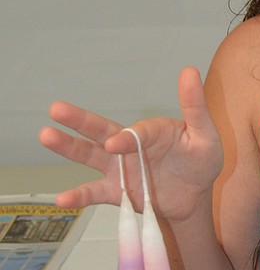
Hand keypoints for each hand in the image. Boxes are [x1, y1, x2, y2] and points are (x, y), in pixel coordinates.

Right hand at [39, 67, 223, 221]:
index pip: (136, 133)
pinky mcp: (116, 191)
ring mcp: (119, 168)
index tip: (114, 145)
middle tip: (56, 109)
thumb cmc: (201, 160)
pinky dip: (78, 196)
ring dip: (68, 147)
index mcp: (150, 131)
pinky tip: (62, 198)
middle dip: (78, 121)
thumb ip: (194, 107)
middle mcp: (128, 146)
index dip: (125, 139)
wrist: (196, 195)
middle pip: (100, 130)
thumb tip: (189, 70)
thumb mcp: (205, 134)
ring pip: (89, 155)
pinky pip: (94, 193)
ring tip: (46, 136)